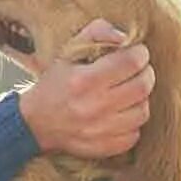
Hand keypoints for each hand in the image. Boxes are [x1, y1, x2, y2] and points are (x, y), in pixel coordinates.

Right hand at [15, 20, 152, 159]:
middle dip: (145, 74)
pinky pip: (135, 134)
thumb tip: (124, 38)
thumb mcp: (69, 52)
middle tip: (138, 71)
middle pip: (142, 86)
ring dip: (140, 99)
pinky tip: (121, 114)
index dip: (139, 53)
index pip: (131, 62)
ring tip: (129, 93)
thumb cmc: (55, 84)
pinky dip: (132, 122)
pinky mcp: (104, 146)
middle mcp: (94, 106)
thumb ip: (97, 33)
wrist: (35, 123)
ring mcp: (100, 130)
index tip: (136, 53)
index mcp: (84, 80)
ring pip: (143, 111)